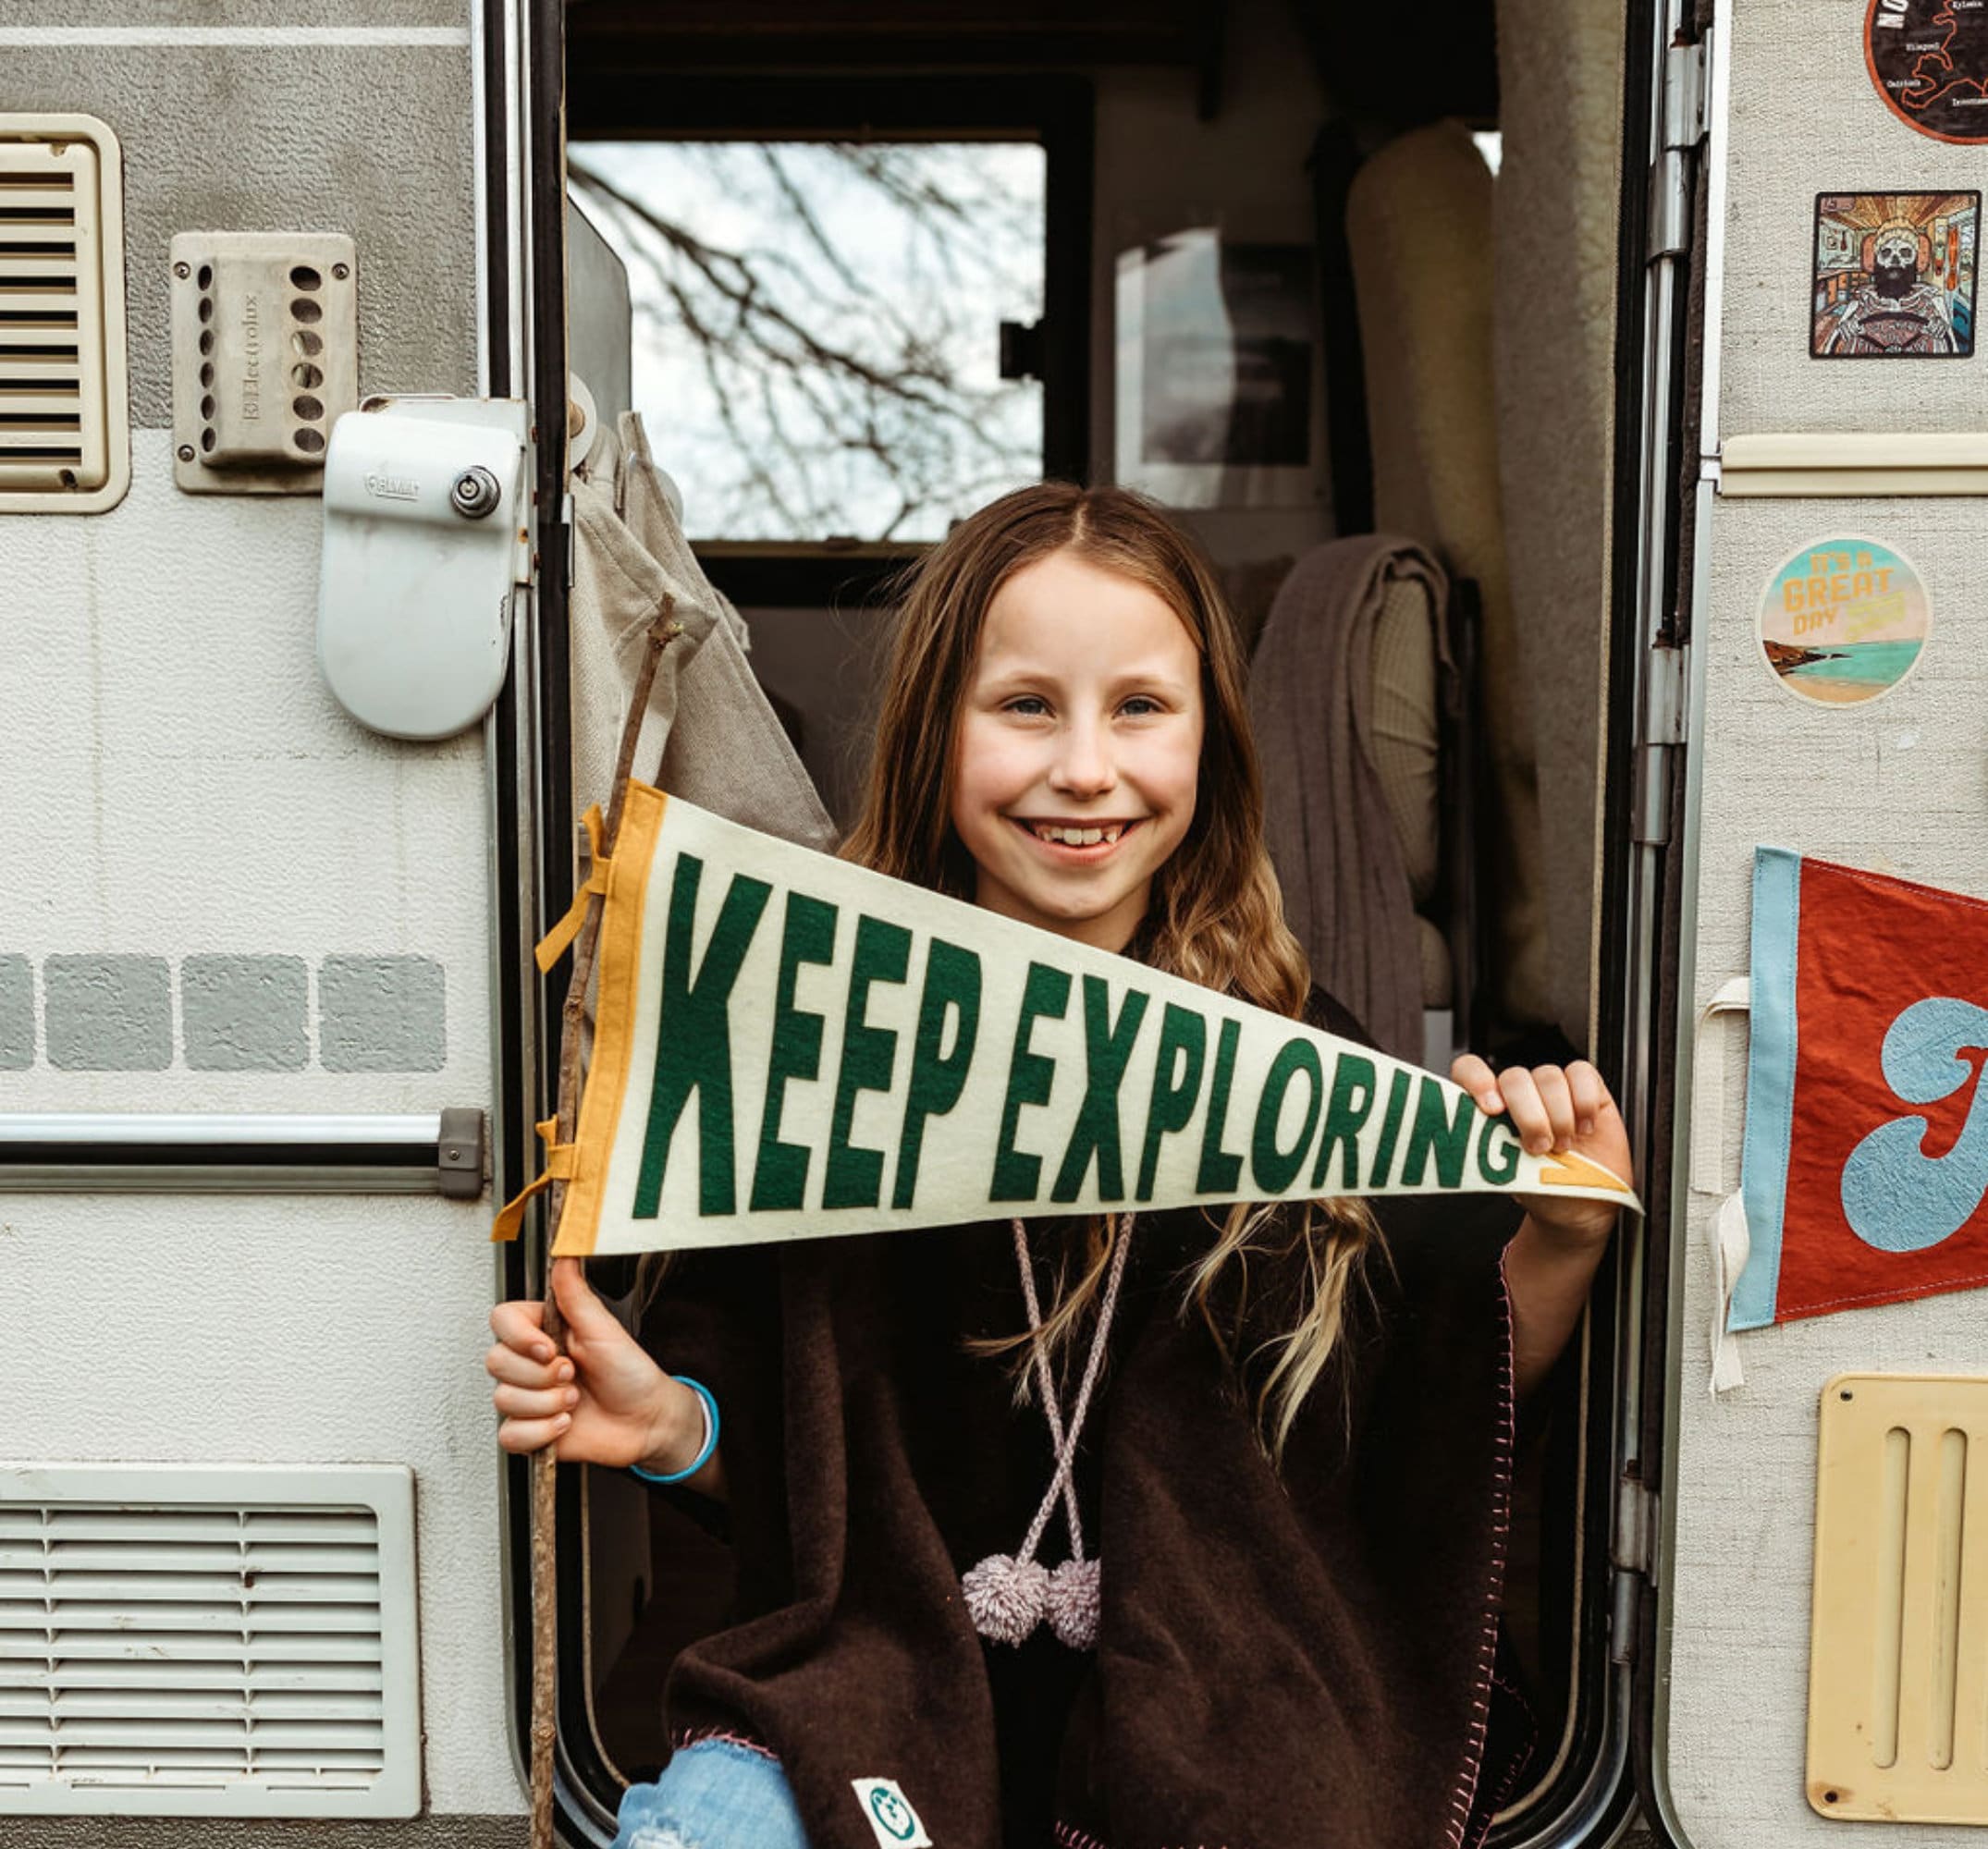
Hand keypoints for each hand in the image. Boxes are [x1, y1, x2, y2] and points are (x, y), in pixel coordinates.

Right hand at [485, 1257, 695, 1468]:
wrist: (645, 1421)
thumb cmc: (631, 1373)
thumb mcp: (604, 1329)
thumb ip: (576, 1295)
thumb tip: (565, 1255)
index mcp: (545, 1332)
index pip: (502, 1321)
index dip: (519, 1337)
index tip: (548, 1348)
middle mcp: (531, 1363)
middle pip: (496, 1362)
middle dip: (540, 1375)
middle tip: (572, 1376)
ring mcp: (528, 1397)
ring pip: (504, 1400)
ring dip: (546, 1404)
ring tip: (574, 1401)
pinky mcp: (529, 1430)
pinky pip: (510, 1435)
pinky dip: (541, 1433)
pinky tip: (564, 1423)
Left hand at [1449, 1055, 1632, 1248]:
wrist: (1580, 1204)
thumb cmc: (1539, 1188)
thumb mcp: (1506, 1175)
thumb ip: (1490, 1150)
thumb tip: (1476, 1137)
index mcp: (1489, 1108)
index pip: (1469, 1070)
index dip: (1477, 1081)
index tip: (1492, 1110)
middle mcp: (1519, 1094)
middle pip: (1514, 1078)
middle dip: (1529, 1116)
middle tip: (1540, 1148)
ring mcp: (1551, 1088)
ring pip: (1549, 1076)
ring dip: (1559, 1116)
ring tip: (1563, 1145)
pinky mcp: (1585, 1086)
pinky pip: (1581, 1074)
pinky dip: (1584, 1103)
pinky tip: (1584, 1128)